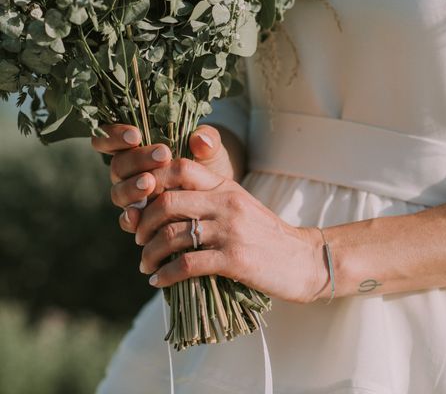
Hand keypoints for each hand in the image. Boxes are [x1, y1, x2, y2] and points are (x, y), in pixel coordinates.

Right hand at [91, 123, 235, 226]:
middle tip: (162, 155)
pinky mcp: (141, 220)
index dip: (115, 135)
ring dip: (132, 187)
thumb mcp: (211, 150)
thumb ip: (207, 140)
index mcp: (138, 148)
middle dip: (137, 159)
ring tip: (151, 182)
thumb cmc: (209, 166)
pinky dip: (130, 218)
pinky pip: (127, 220)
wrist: (218, 197)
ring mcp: (133, 197)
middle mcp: (131, 172)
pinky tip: (138, 216)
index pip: (111, 137)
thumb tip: (201, 139)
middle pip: (118, 165)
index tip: (135, 135)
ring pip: (119, 192)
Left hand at [119, 160, 327, 303]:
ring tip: (145, 266)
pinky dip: (165, 275)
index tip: (140, 202)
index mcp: (227, 187)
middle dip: (142, 222)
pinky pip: (186, 265)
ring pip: (171, 235)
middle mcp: (227, 203)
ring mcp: (231, 231)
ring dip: (149, 254)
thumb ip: (208, 201)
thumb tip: (161, 207)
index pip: (180, 167)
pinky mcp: (234, 260)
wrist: (305, 259)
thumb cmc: (268, 236)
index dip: (150, 180)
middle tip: (137, 238)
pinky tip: (159, 281)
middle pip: (166, 201)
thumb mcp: (240, 207)